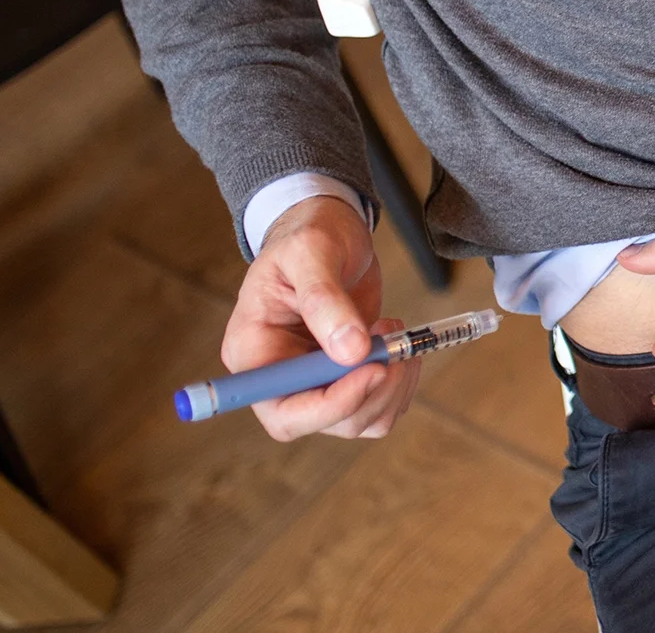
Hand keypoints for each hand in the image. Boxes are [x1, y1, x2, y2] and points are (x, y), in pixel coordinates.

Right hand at [222, 194, 419, 441]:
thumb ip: (325, 299)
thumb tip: (351, 352)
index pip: (284, 412)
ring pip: (360, 420)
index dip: (331, 405)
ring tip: (398, 335)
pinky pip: (378, 405)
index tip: (375, 369)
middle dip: (372, 391)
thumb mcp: (311, 253)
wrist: (329, 233)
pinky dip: (401, 383)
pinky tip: (400, 344)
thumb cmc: (309, 236)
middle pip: (327, 422)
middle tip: (397, 345)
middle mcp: (280, 379)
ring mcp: (315, 383)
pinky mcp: (346, 378)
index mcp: (253, 354)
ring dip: (393, 387)